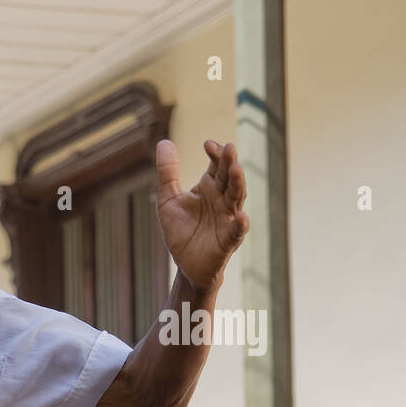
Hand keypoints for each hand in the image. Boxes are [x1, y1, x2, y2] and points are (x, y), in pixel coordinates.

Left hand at [155, 139, 249, 293]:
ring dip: (238, 184)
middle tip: (229, 147)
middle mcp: (222, 200)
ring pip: (237, 198)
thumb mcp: (168, 199)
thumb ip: (167, 173)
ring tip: (236, 169)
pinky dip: (241, 224)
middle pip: (229, 178)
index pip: (217, 166)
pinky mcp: (228, 240)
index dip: (215, 154)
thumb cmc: (181, 230)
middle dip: (229, 163)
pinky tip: (241, 216)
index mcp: (209, 188)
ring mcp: (228, 219)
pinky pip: (237, 231)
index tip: (207, 144)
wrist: (186, 264)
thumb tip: (164, 141)